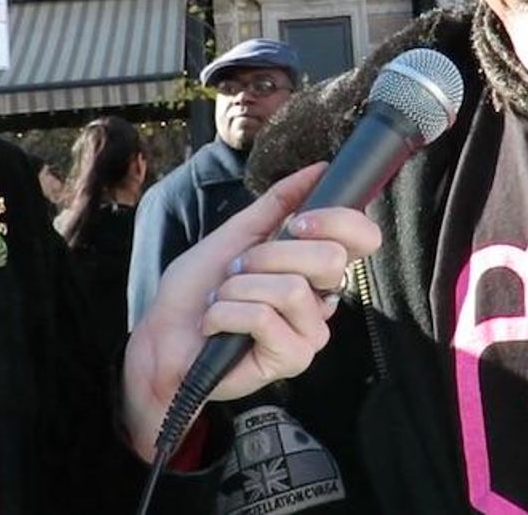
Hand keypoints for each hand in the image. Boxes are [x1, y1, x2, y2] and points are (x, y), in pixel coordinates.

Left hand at [120, 163, 381, 460]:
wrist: (164, 336)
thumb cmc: (199, 289)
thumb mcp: (238, 234)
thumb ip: (279, 202)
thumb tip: (319, 168)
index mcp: (315, 268)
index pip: (363, 237)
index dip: (338, 220)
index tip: (296, 223)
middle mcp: (322, 300)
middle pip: (328, 259)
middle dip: (267, 256)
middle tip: (238, 271)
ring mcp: (310, 333)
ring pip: (291, 288)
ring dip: (238, 288)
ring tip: (223, 300)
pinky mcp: (291, 360)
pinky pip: (264, 317)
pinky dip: (226, 313)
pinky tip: (217, 327)